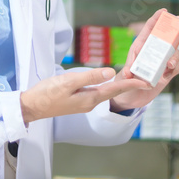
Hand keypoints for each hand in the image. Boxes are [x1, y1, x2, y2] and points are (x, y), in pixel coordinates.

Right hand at [20, 67, 151, 124]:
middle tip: (143, 78)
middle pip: (113, 92)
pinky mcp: (76, 100)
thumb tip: (110, 72)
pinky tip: (106, 82)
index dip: (131, 84)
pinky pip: (96, 92)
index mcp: (90, 98)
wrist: (32, 106)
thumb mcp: (68, 82)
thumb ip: (90, 77)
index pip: (115, 89)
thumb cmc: (47, 93)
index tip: (147, 82)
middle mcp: (90, 102)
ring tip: (130, 79)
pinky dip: (106, 86)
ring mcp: (83, 102)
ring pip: (105, 92)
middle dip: (128, 85)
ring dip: (118, 86)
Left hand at [109, 8, 178, 111]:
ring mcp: (161, 62)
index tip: (164, 11)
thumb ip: (127, 72)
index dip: (156, 18)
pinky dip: (174, 68)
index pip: (149, 29)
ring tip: (169, 65)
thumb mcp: (123, 76)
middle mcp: (152, 52)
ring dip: (174, 55)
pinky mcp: (167, 74)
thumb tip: (129, 72)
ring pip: (174, 52)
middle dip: (175, 28)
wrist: (129, 98)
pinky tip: (168, 73)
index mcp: (140, 47)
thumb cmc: (124, 82)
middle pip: (166, 37)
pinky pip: (175, 68)